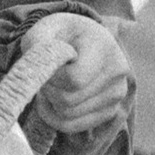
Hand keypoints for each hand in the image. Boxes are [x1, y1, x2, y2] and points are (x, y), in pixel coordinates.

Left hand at [18, 10, 132, 142]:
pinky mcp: (110, 112)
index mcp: (104, 47)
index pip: (73, 80)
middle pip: (68, 101)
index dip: (51, 77)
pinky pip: (72, 126)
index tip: (48, 65)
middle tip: (47, 75)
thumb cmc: (63, 35)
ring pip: (68, 116)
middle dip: (48, 90)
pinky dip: (56, 116)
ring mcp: (117, 95)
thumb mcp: (46, 29)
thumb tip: (39, 71)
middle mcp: (118, 73)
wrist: (86, 42)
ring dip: (51, 103)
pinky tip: (55, 99)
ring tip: (52, 84)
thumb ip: (37, 44)